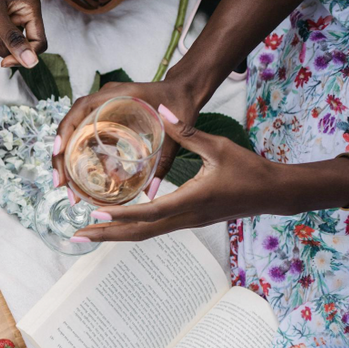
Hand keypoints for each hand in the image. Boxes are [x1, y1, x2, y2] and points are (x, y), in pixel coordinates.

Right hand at [51, 78, 201, 194]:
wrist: (185, 91)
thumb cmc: (180, 104)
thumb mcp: (173, 133)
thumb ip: (163, 162)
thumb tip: (151, 193)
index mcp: (114, 96)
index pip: (79, 111)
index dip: (64, 133)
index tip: (58, 154)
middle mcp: (102, 101)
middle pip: (70, 126)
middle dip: (60, 156)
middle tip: (60, 183)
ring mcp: (102, 110)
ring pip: (74, 133)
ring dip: (67, 159)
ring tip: (66, 185)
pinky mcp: (105, 120)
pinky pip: (86, 137)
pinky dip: (80, 156)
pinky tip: (81, 176)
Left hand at [71, 105, 282, 241]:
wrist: (272, 194)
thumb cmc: (248, 169)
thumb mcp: (217, 146)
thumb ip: (187, 131)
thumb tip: (162, 112)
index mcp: (189, 201)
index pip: (148, 213)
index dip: (120, 215)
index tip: (94, 214)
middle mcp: (184, 218)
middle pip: (138, 234)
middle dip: (106, 236)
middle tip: (76, 236)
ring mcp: (185, 224)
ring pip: (143, 235)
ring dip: (115, 235)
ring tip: (86, 234)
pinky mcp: (187, 222)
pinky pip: (152, 229)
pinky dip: (130, 229)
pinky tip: (115, 225)